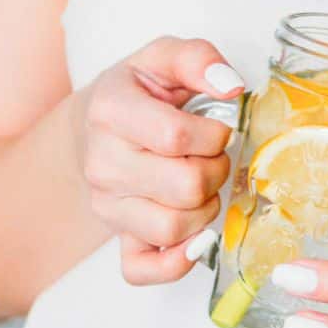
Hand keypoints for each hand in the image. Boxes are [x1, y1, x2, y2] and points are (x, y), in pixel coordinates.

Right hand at [76, 36, 242, 284]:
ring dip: (205, 209)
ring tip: (201, 184)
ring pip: (173, 229)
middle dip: (216, 171)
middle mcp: (101, 162)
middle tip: (213, 156)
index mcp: (110, 110)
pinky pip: (143, 270)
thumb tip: (230, 85)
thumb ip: (198, 58)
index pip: (176, 137)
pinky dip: (176, 262)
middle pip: (184, 187)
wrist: (97, 124)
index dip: (213, 135)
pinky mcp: (116, 236)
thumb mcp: (164, 58)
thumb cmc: (138, 92)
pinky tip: (193, 236)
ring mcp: (106, 204)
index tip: (217, 127)